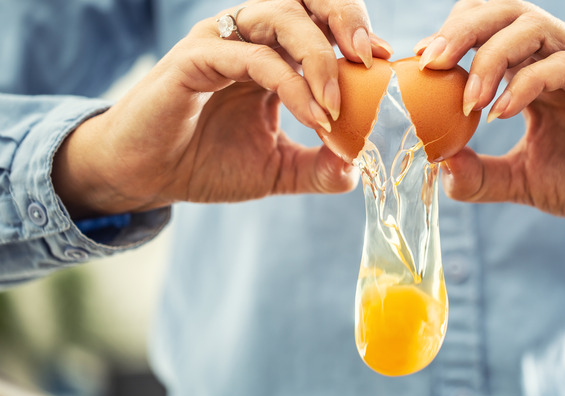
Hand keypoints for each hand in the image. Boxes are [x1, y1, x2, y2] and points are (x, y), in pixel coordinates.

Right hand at [53, 0, 392, 218]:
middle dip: (345, 16)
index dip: (355, 33)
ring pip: (280, 16)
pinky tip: (314, 117)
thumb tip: (360, 167)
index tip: (384, 63)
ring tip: (338, 104)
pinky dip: (291, 85)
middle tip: (371, 56)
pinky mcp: (194, 58)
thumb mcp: (277, 169)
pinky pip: (253, 58)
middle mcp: (248, 37)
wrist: (147, 177)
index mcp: (270, 53)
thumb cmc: (207, 163)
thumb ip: (319, 167)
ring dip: (320, 55)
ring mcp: (221, 42)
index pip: (320, 22)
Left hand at [415, 0, 564, 239]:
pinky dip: (530, 82)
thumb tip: (437, 166)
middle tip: (431, 61)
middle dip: (463, 29)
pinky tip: (503, 111)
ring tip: (469, 98)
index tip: (420, 64)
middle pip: (507, 12)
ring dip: (493, 56)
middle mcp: (560, 56)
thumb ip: (481, 174)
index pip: (489, 28)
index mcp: (535, 70)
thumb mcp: (523, 180)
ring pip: (536, 27)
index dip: (453, 36)